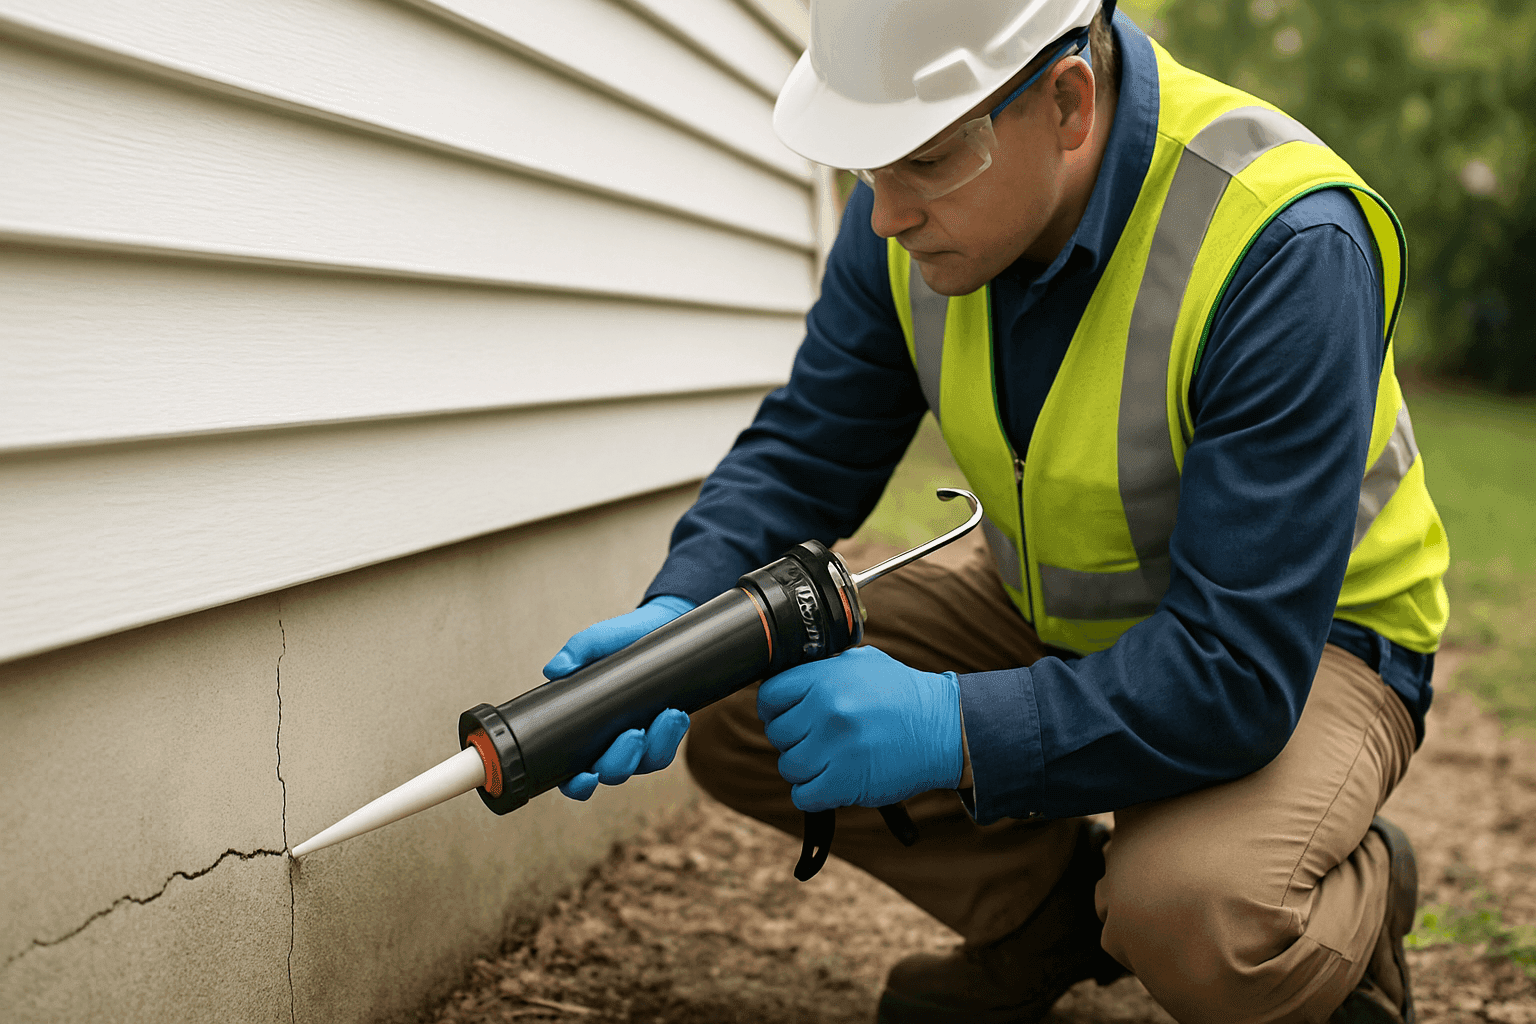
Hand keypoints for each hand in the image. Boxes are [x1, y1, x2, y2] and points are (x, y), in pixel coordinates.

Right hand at [543, 595, 695, 799]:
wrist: (660, 626)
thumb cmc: (622, 639)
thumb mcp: (602, 640)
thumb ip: (580, 649)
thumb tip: (556, 669)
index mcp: (582, 729)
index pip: (572, 773)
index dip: (576, 784)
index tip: (585, 776)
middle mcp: (609, 742)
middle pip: (612, 773)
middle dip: (622, 762)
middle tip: (633, 734)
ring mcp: (639, 739)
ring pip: (645, 763)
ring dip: (656, 746)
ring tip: (667, 715)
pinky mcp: (665, 731)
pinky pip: (668, 747)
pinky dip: (673, 735)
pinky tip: (676, 714)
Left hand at [757, 646, 962, 811]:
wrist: (946, 729)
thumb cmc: (904, 696)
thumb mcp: (863, 663)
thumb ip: (823, 670)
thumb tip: (788, 682)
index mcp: (826, 678)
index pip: (770, 696)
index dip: (774, 709)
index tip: (787, 717)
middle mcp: (827, 709)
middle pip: (777, 734)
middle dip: (794, 740)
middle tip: (818, 741)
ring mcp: (836, 747)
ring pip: (789, 767)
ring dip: (806, 769)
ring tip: (830, 761)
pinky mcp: (846, 782)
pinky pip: (803, 795)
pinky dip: (813, 794)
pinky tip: (832, 783)